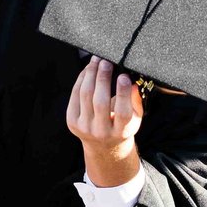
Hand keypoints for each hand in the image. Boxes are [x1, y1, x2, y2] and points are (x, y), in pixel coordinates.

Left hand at [66, 56, 144, 188]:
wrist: (103, 146)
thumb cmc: (121, 127)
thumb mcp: (135, 118)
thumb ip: (135, 101)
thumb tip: (133, 82)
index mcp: (121, 132)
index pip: (122, 113)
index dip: (123, 94)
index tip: (124, 76)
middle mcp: (101, 132)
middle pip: (100, 102)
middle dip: (102, 78)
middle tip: (106, 62)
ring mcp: (84, 127)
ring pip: (85, 96)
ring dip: (90, 74)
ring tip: (96, 61)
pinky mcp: (72, 122)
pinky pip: (75, 96)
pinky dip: (81, 80)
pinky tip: (88, 70)